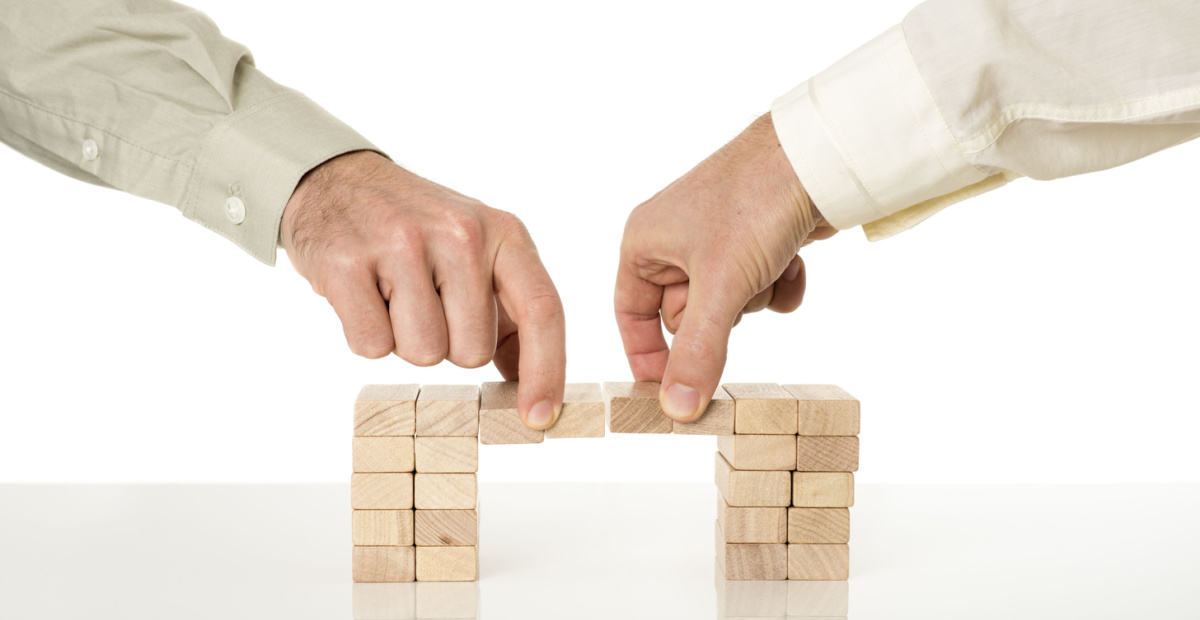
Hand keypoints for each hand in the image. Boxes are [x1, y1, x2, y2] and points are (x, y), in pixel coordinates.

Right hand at [282, 151, 564, 428]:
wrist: (337, 183)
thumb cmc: (417, 231)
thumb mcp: (479, 254)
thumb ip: (512, 317)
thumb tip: (535, 394)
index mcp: (503, 232)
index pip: (542, 310)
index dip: (546, 370)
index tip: (539, 418)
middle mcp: (460, 233)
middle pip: (472, 351)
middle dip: (447, 343)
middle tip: (424, 300)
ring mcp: (402, 244)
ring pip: (423, 353)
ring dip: (405, 339)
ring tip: (392, 293)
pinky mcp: (348, 262)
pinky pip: (372, 346)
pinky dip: (365, 333)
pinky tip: (363, 292)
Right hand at [615, 113, 836, 421]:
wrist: (816, 156)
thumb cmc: (753, 201)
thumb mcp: (720, 287)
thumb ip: (697, 352)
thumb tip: (677, 408)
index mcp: (645, 243)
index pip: (631, 314)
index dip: (648, 354)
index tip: (667, 395)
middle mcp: (674, 241)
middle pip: (687, 317)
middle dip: (721, 315)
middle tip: (738, 295)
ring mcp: (717, 241)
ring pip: (728, 307)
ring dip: (755, 299)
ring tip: (768, 265)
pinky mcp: (755, 242)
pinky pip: (759, 290)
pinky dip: (779, 286)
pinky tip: (793, 262)